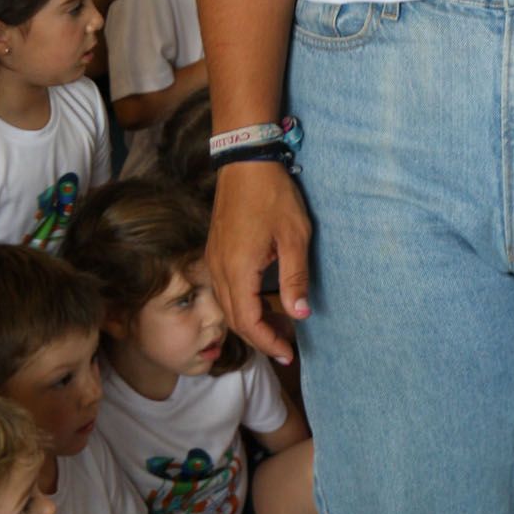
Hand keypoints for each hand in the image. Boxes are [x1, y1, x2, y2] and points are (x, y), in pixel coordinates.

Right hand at [210, 160, 312, 364]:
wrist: (245, 160)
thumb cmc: (273, 194)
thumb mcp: (294, 236)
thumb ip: (295, 278)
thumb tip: (300, 314)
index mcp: (238, 270)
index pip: (249, 323)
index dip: (268, 342)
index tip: (288, 353)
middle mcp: (219, 270)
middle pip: (235, 320)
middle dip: (260, 338)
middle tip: (286, 346)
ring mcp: (213, 260)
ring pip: (227, 307)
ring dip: (250, 323)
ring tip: (277, 327)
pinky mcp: (214, 251)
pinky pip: (223, 290)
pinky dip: (241, 305)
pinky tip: (260, 302)